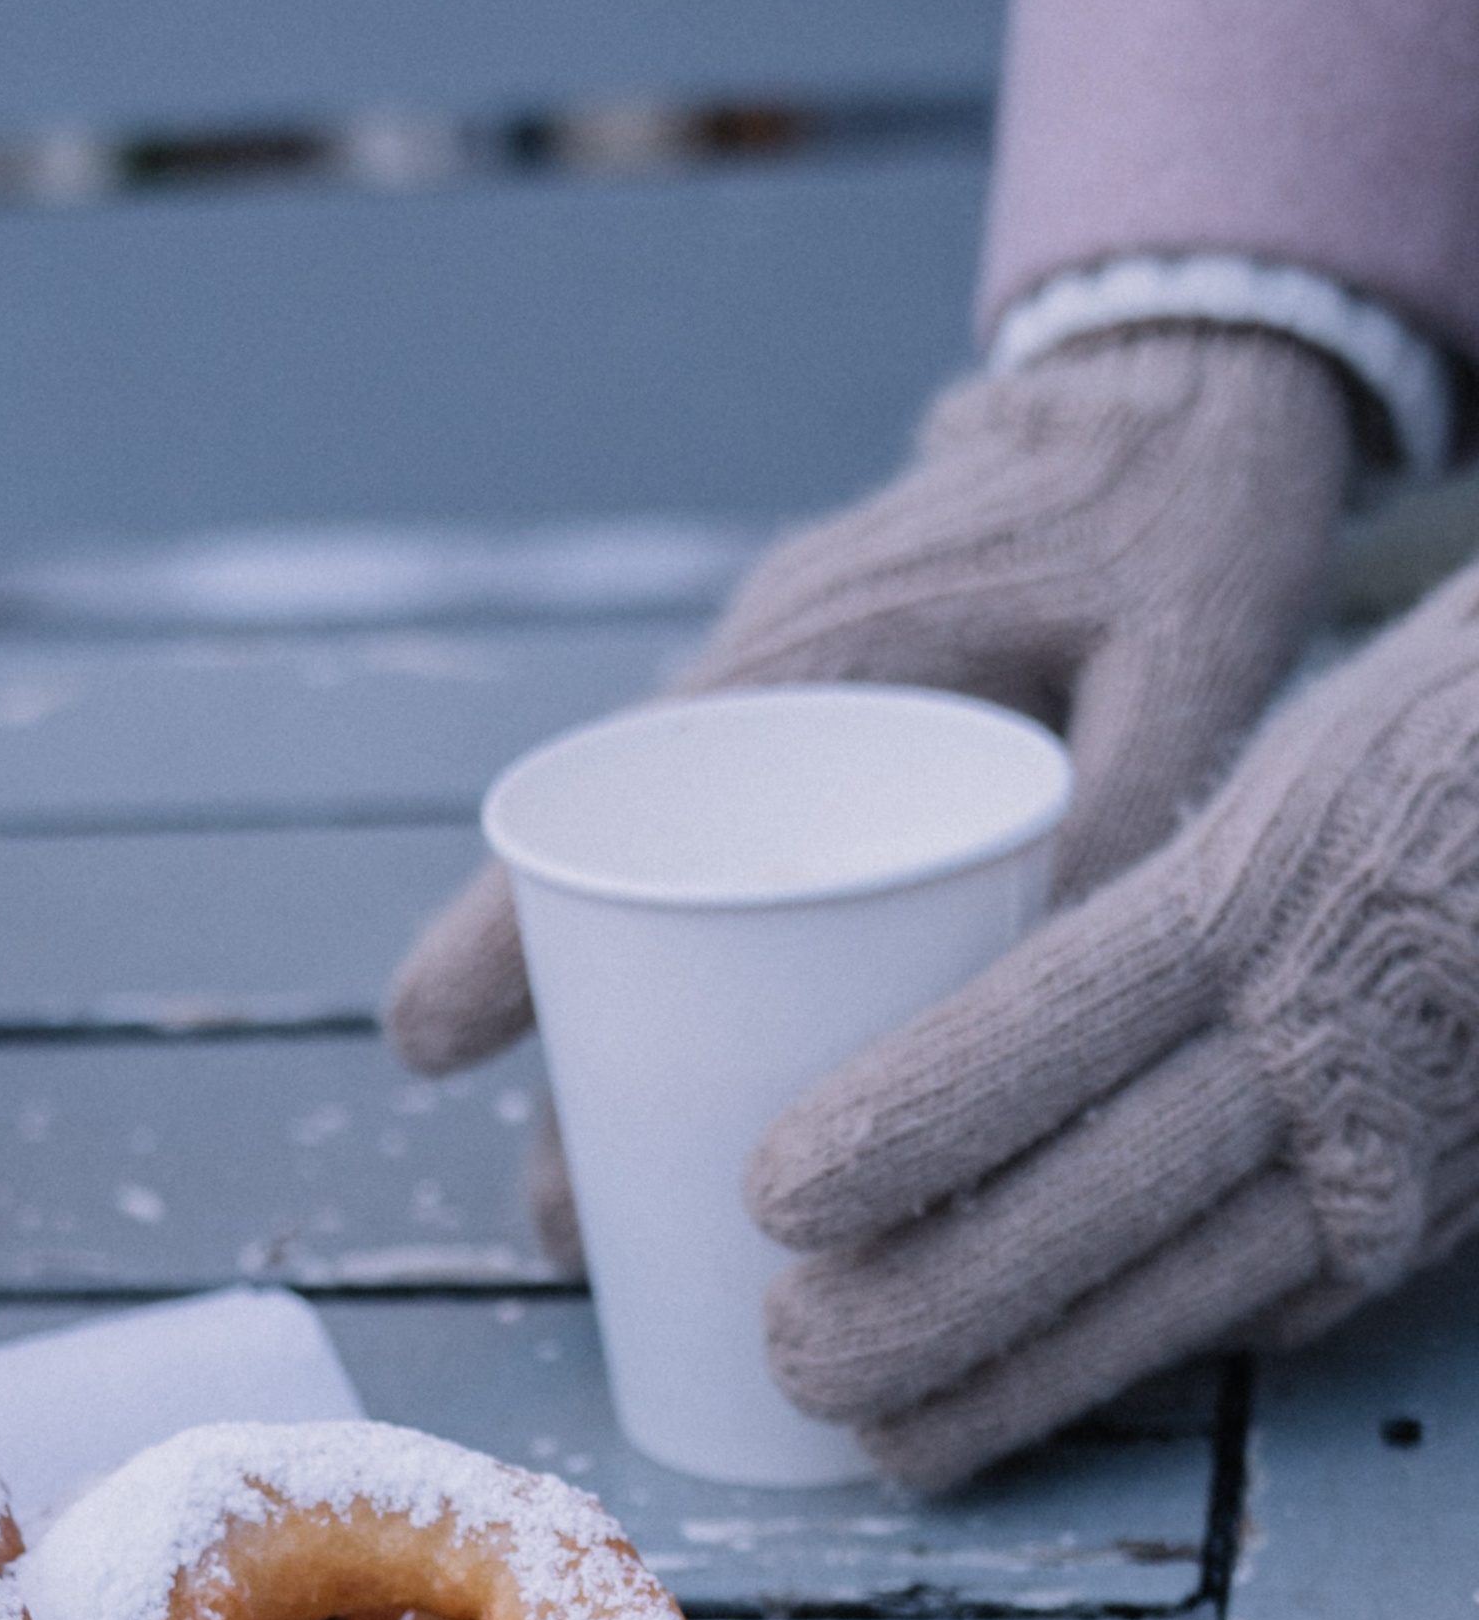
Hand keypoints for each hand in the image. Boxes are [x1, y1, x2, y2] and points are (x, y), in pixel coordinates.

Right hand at [381, 327, 1355, 1263]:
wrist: (1180, 391)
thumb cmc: (1182, 514)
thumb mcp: (1197, 658)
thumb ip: (1134, 818)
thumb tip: (1052, 1015)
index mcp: (821, 644)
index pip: (619, 801)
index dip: (506, 926)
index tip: (422, 1042)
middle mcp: (767, 685)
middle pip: (618, 892)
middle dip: (571, 1068)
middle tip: (563, 1227)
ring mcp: (788, 721)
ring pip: (668, 906)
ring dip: (638, 1055)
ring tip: (625, 1217)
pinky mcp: (831, 754)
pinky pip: (738, 885)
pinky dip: (718, 998)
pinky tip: (747, 1122)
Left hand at [751, 558, 1478, 1489]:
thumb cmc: (1431, 753)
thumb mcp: (1285, 784)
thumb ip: (1129, 912)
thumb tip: (918, 1046)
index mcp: (1266, 892)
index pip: (1063, 1015)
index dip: (916, 1114)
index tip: (774, 1189)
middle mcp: (1336, 1034)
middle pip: (1106, 1194)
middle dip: (936, 1304)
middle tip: (790, 1358)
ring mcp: (1402, 1147)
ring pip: (1185, 1294)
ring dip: (1024, 1382)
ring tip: (885, 1445)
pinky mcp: (1434, 1216)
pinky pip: (1273, 1308)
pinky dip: (1141, 1357)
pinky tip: (1034, 1398)